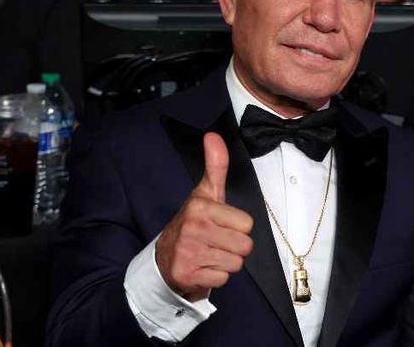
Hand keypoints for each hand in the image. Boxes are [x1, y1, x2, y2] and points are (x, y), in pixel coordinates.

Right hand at [155, 132, 253, 301]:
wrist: (165, 258)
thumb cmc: (194, 223)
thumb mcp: (205, 193)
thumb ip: (215, 165)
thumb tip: (213, 135)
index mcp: (200, 206)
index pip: (247, 223)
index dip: (238, 227)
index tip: (220, 225)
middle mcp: (193, 228)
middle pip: (245, 245)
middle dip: (234, 247)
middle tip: (216, 242)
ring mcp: (189, 252)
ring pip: (236, 263)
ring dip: (226, 262)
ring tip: (210, 254)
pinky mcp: (187, 274)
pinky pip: (223, 279)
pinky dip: (216, 276)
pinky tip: (203, 267)